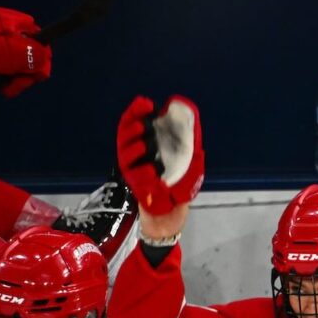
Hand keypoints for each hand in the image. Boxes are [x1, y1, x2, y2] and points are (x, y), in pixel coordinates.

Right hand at [116, 95, 203, 216]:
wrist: (171, 214)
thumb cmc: (179, 186)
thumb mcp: (190, 162)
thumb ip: (189, 143)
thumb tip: (192, 119)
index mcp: (145, 146)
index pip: (134, 125)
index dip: (137, 113)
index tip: (146, 104)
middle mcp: (134, 156)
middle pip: (125, 136)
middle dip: (132, 128)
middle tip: (142, 124)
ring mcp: (133, 171)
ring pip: (126, 155)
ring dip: (134, 148)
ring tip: (144, 143)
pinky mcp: (135, 187)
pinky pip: (135, 177)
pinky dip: (143, 172)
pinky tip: (151, 170)